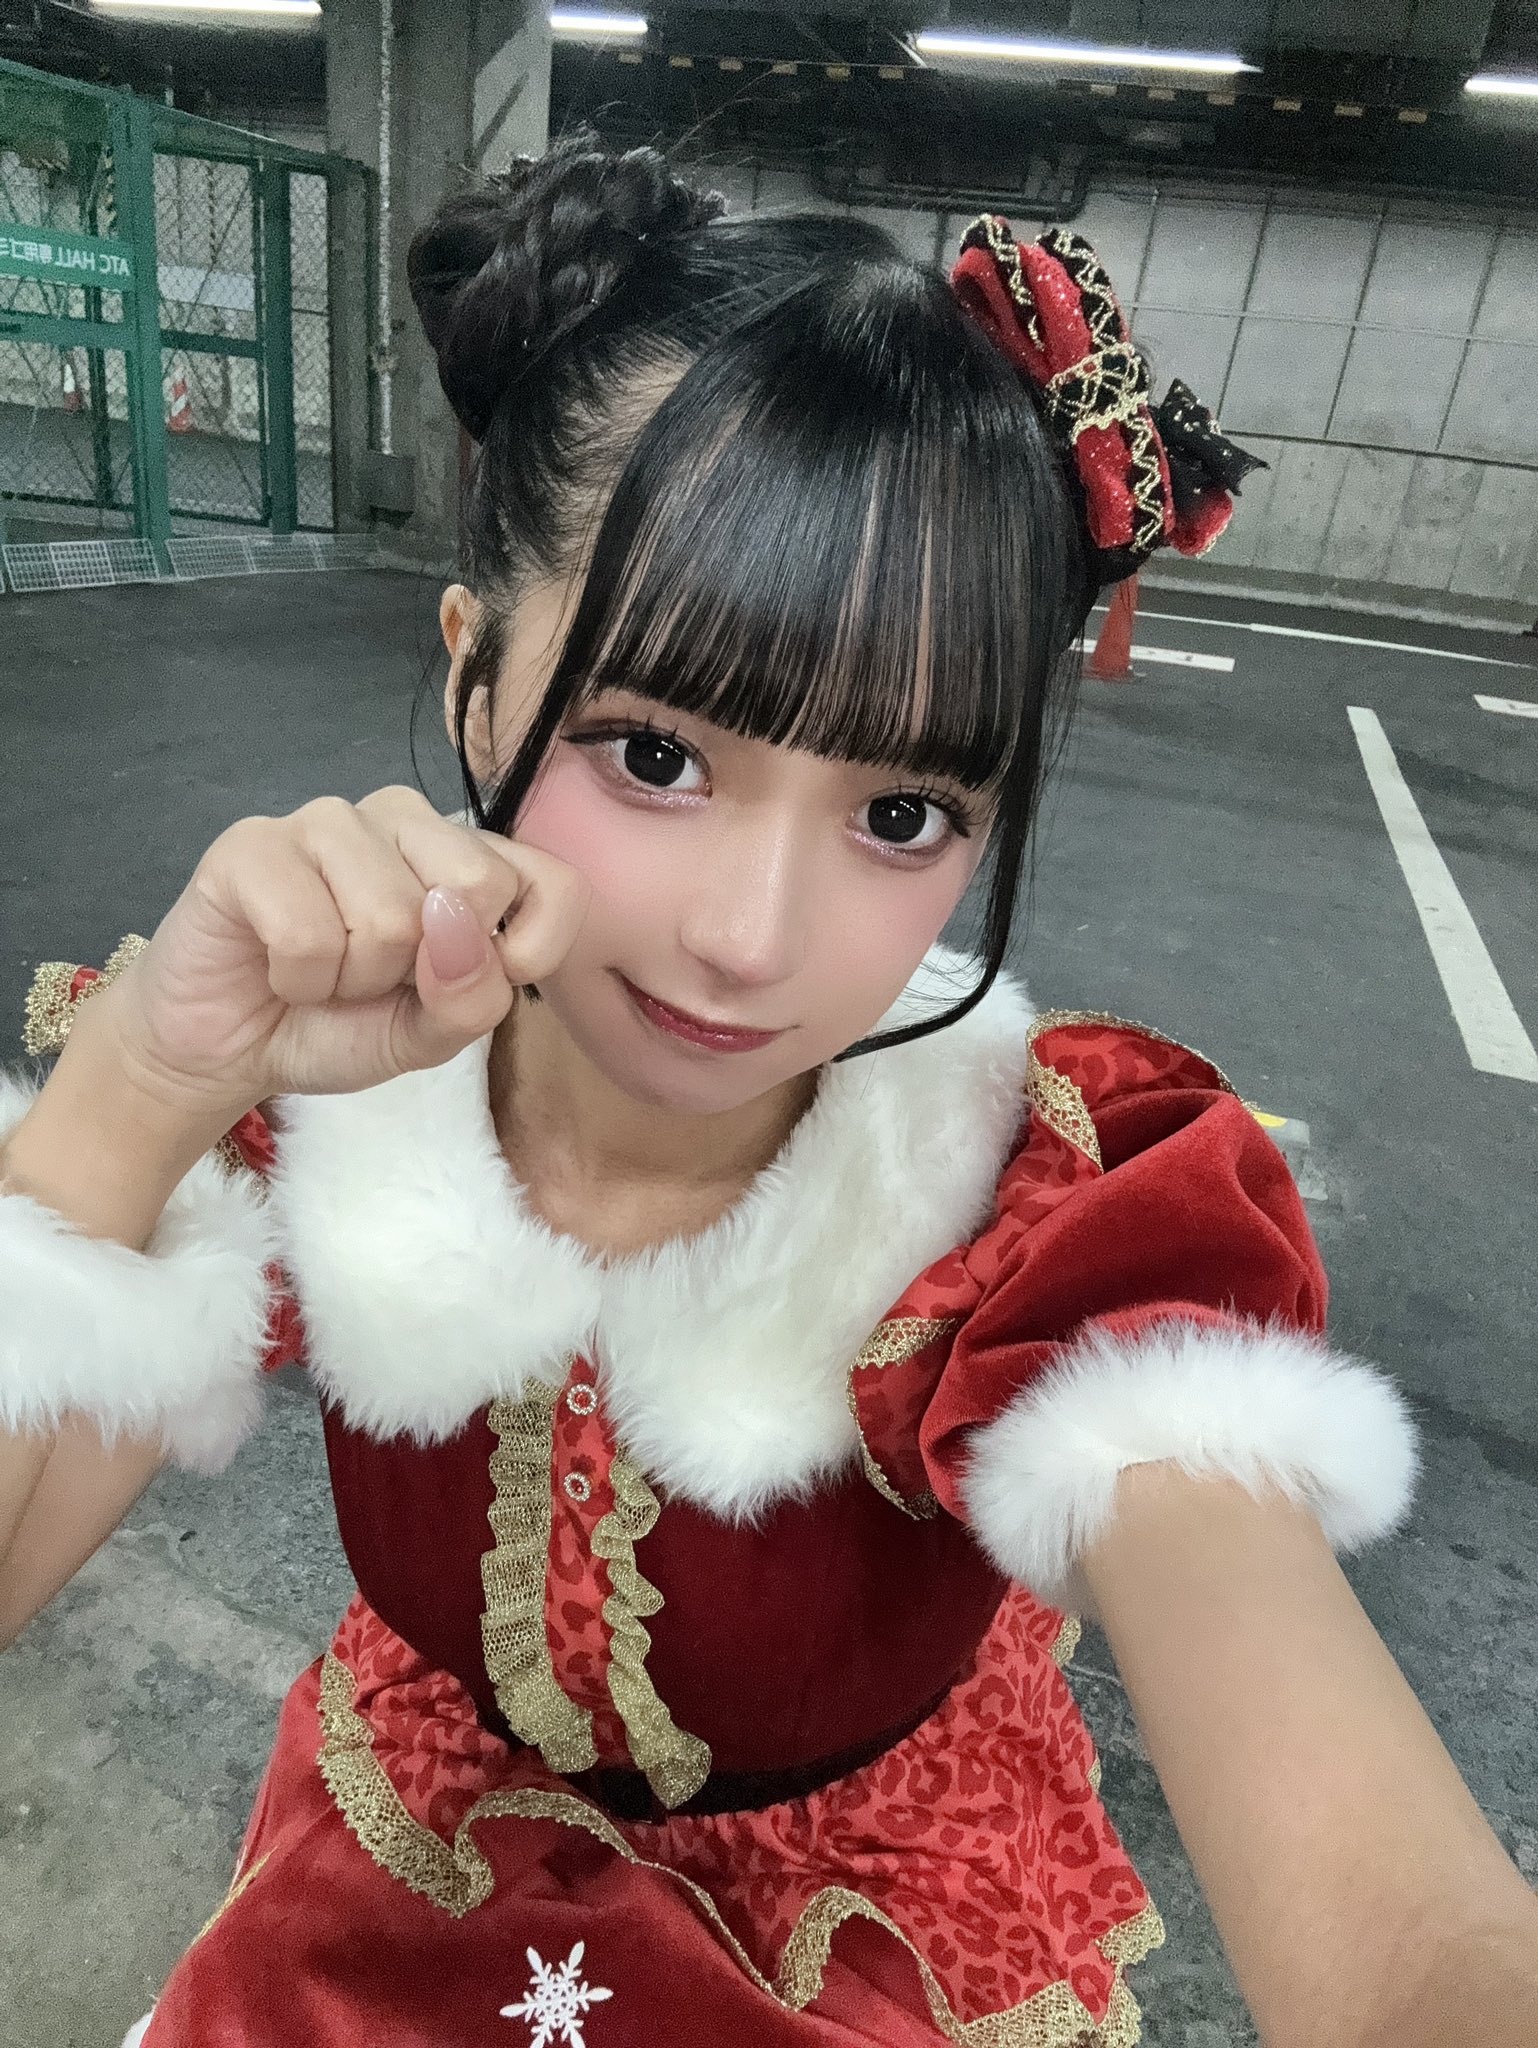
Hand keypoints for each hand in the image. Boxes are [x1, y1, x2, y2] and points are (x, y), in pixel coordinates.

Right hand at [91, 787, 590, 1124]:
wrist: (225, 1048)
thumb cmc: (337, 1026)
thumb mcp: (430, 1036)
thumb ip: (473, 996)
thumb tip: (459, 924)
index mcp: (465, 856)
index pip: (554, 884)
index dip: (525, 953)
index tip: (460, 985)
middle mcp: (406, 819)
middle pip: (476, 885)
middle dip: (421, 968)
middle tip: (373, 977)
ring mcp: (329, 820)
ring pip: (389, 914)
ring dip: (350, 979)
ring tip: (321, 972)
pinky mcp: (254, 843)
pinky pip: (308, 931)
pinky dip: (296, 978)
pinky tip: (276, 966)